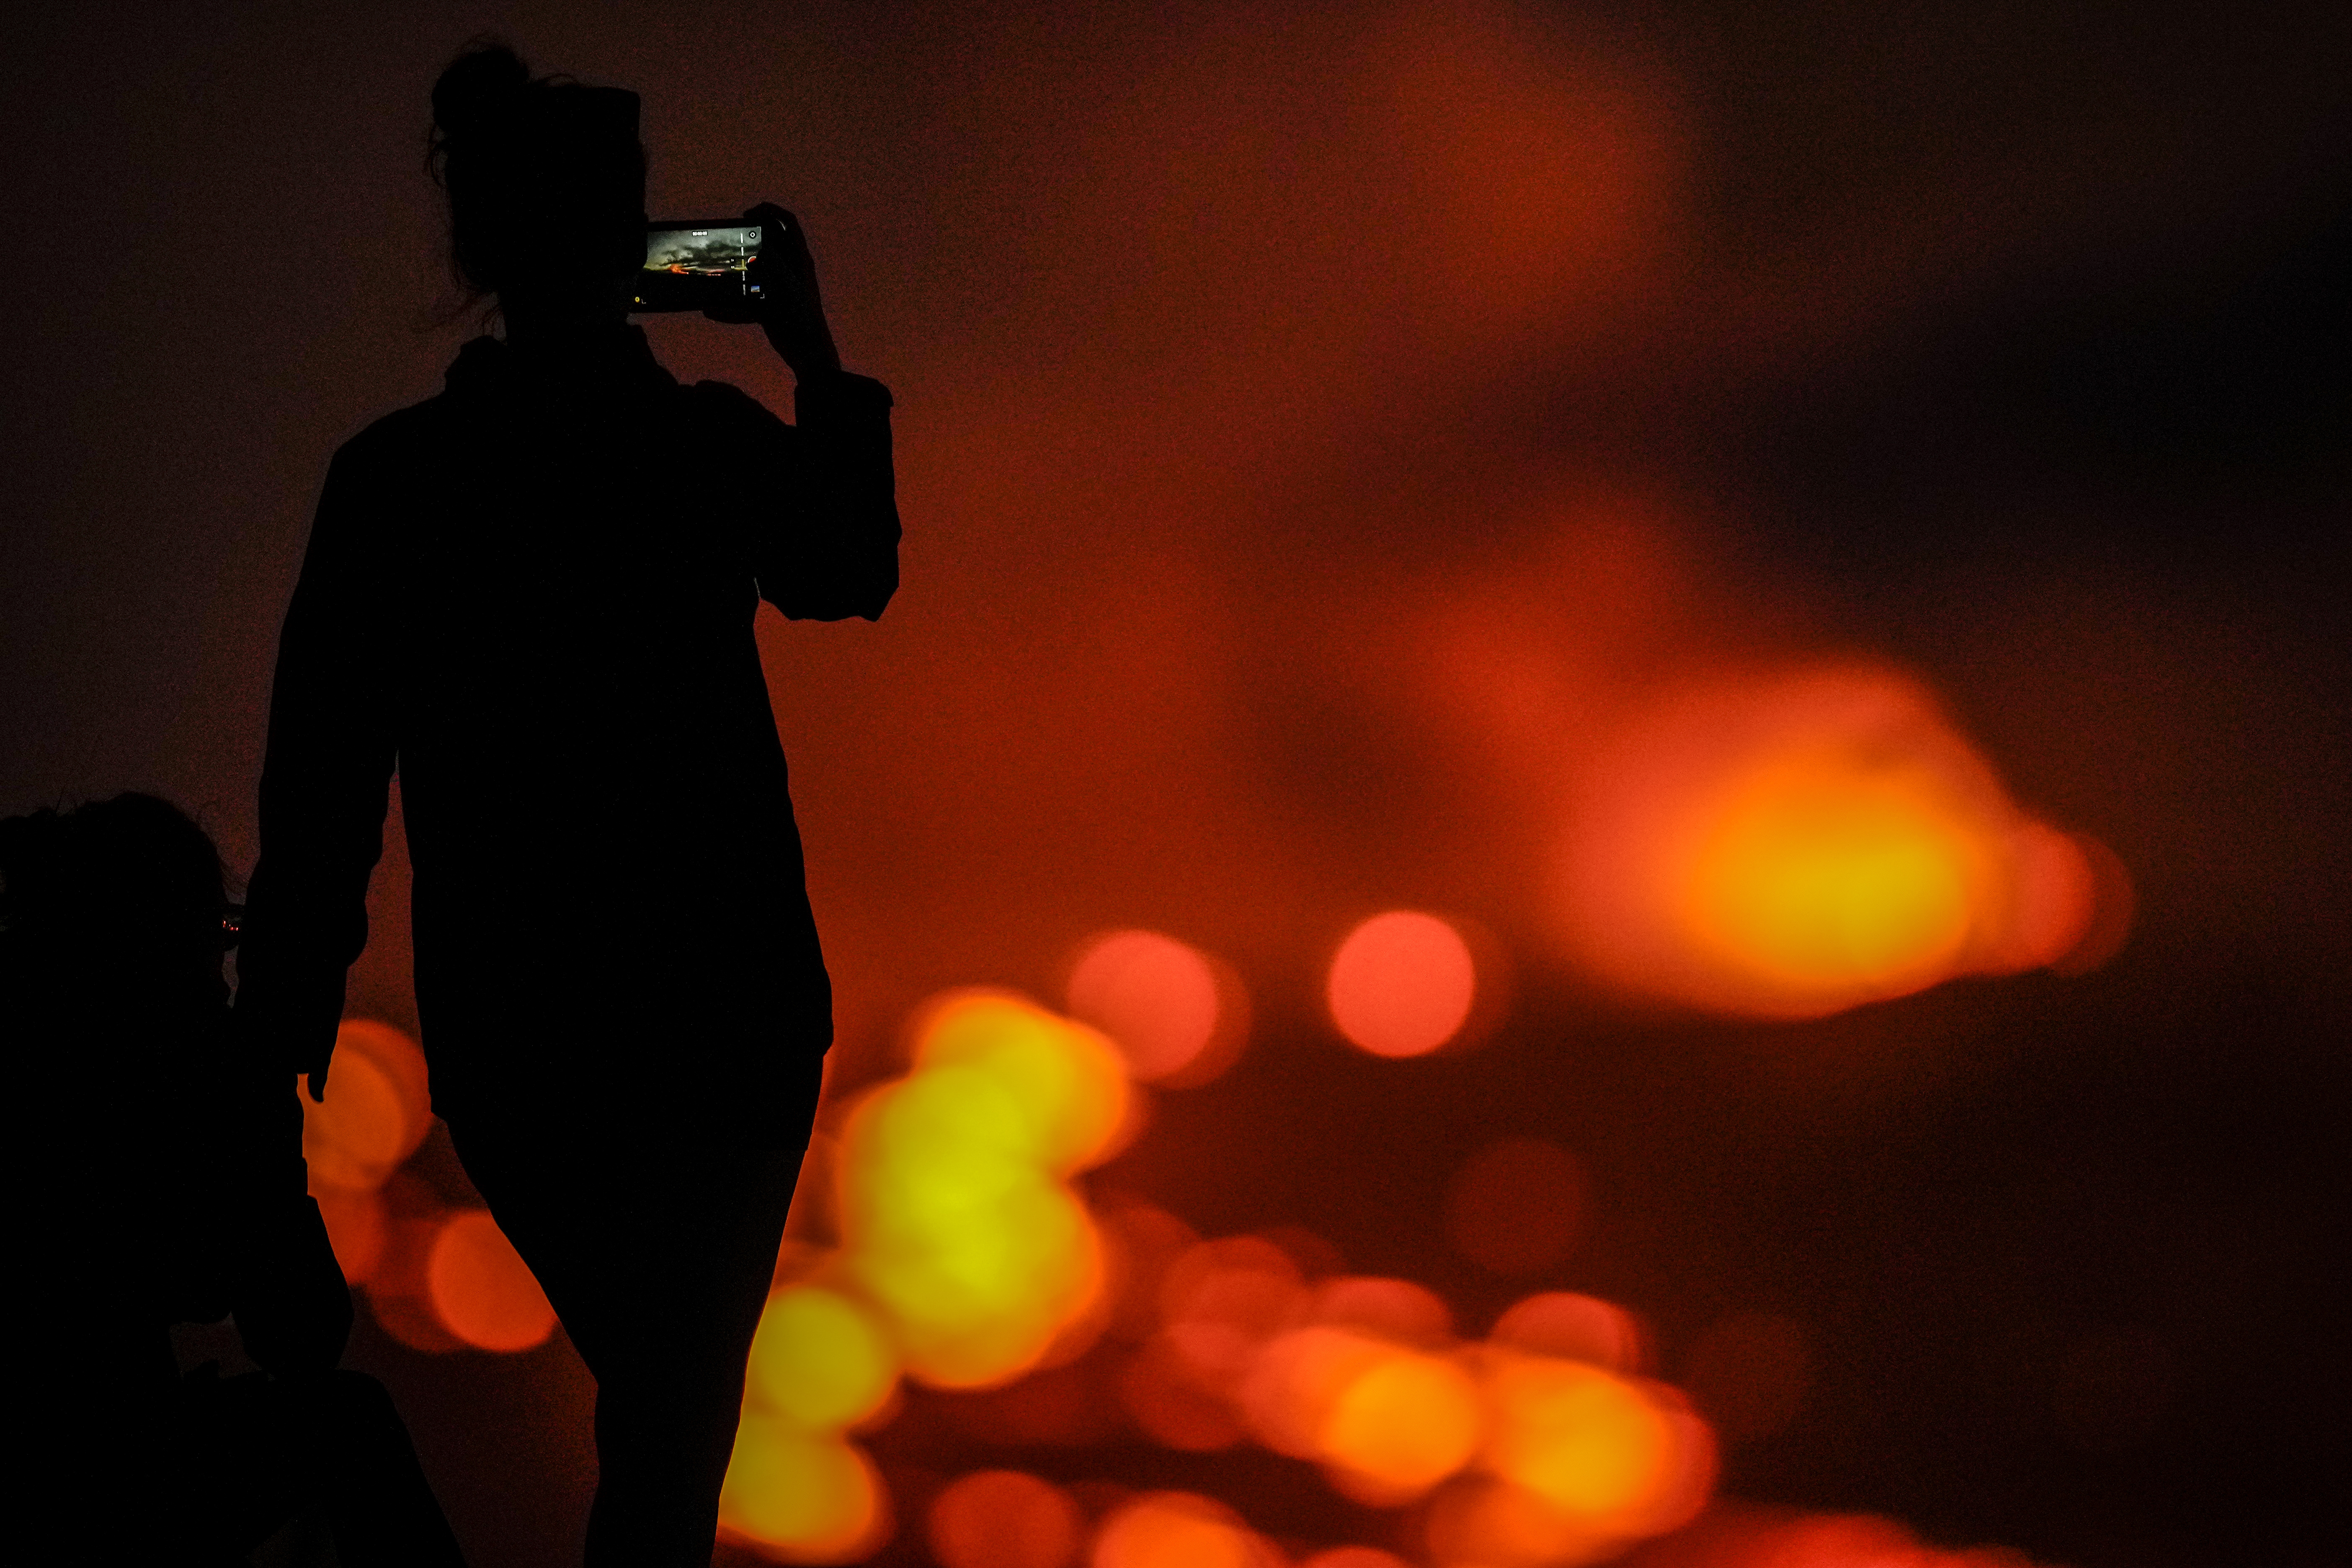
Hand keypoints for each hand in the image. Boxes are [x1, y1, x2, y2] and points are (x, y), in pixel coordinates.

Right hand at [712, 202, 841, 377]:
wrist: (807, 353)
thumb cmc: (802, 318)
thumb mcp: (788, 287)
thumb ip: (775, 263)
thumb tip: (762, 243)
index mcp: (799, 260)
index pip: (789, 224)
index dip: (771, 212)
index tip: (748, 215)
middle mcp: (789, 271)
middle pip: (768, 244)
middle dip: (749, 238)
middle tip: (729, 238)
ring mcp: (777, 289)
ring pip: (753, 271)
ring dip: (736, 271)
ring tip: (718, 270)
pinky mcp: (768, 308)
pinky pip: (745, 302)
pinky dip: (730, 307)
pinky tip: (712, 311)